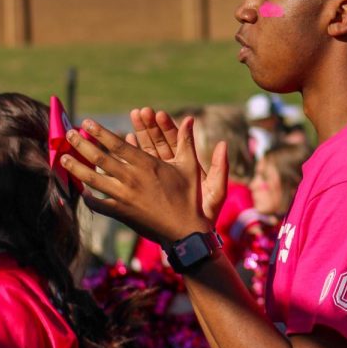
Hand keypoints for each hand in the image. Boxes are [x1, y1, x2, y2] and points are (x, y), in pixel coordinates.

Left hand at [60, 117, 227, 243]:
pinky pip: (99, 205)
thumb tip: (191, 119)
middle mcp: (132, 179)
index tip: (86, 122)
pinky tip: (80, 192)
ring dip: (76, 168)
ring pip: (94, 180)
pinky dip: (88, 199)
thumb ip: (186, 142)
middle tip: (69, 134)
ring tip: (63, 158)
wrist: (186, 230)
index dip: (100, 132)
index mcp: (146, 165)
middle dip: (81, 145)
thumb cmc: (189, 197)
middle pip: (100, 159)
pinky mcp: (122, 213)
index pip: (116, 144)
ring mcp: (124, 197)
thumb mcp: (190, 166)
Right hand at [128, 108, 228, 223]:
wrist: (192, 235)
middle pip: (159, 143)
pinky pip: (137, 169)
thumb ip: (220, 168)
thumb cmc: (206, 215)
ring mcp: (158, 177)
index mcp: (189, 166)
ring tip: (130, 120)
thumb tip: (223, 144)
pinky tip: (123, 143)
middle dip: (150, 127)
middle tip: (140, 112)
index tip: (159, 114)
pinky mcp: (146, 188)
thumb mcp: (216, 191)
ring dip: (138, 136)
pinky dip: (130, 156)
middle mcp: (172, 169)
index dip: (168, 127)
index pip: (177, 141)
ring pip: (147, 153)